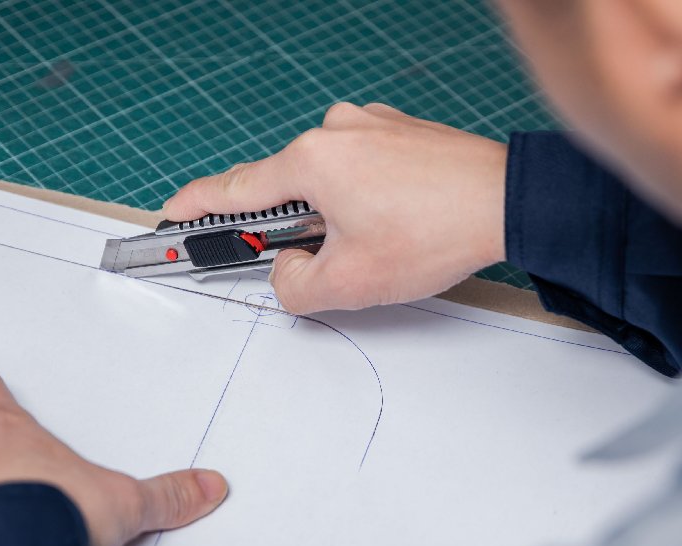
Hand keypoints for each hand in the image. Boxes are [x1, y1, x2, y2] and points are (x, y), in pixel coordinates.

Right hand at [163, 102, 507, 313]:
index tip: (173, 214)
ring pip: (324, 180)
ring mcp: (368, 124)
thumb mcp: (349, 283)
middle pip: (284, 188)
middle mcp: (334, 130)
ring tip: (372, 243)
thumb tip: (289, 270)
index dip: (197, 207)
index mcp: (310, 162)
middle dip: (291, 228)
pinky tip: (391, 219)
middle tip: (313, 260)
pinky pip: (357, 165)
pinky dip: (360, 195)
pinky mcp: (396, 129)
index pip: (234, 190)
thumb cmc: (436, 233)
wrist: (508, 202)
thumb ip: (294, 286)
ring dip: (331, 214)